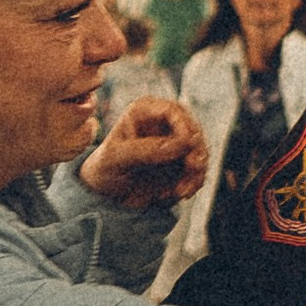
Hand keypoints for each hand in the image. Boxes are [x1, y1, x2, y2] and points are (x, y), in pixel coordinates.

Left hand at [80, 98, 206, 208]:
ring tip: (182, 191)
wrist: (107, 195)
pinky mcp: (182, 164)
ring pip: (199, 152)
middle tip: (194, 168)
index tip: (187, 144)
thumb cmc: (105, 169)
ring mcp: (176, 145)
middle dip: (197, 151)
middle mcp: (164, 125)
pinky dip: (195, 182)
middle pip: (193, 131)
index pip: (173, 111)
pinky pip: (198, 170)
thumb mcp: (117, 158)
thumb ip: (145, 149)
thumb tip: (179, 144)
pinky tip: (180, 193)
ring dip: (197, 172)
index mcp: (144, 112)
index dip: (185, 125)